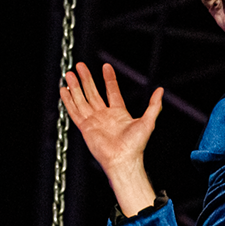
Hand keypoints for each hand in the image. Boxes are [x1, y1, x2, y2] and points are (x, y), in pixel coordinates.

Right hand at [60, 61, 163, 216]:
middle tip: (80, 66)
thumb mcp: (148, 122)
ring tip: (69, 73)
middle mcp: (105, 115)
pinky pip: (74, 111)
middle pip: (93, 92)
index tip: (105, 66)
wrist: (122, 159)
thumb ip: (154, 106)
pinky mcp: (85, 127)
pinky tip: (64, 90)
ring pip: (82, 99)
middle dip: (86, 79)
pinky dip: (68, 101)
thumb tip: (160, 91)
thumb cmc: (135, 145)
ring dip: (75, 87)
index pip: (112, 91)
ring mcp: (94, 120)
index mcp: (119, 113)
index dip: (109, 79)